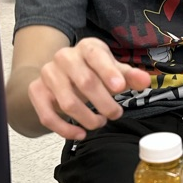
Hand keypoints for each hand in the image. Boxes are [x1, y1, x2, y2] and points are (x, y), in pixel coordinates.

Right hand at [28, 38, 150, 140]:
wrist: (60, 74)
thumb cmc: (93, 71)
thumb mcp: (113, 70)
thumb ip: (129, 76)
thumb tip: (146, 81)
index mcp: (87, 47)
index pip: (96, 56)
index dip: (108, 72)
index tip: (120, 88)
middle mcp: (64, 57)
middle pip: (84, 82)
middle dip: (104, 103)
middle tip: (115, 114)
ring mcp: (48, 73)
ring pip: (67, 102)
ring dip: (87, 118)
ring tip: (99, 122)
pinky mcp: (36, 91)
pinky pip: (47, 115)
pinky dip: (64, 129)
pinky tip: (80, 134)